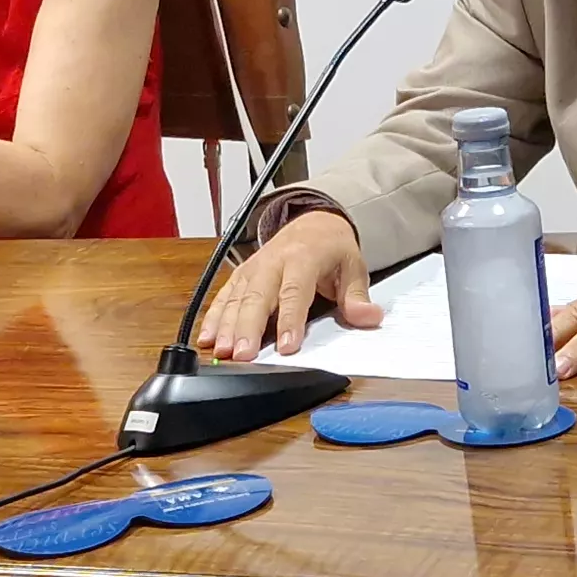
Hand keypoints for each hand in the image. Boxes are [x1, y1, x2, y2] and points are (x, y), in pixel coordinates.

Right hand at [198, 208, 378, 359]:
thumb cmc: (331, 248)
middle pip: (258, 296)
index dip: (289, 319)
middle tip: (243, 355)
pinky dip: (214, 318)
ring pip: (237, 298)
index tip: (286, 345)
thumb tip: (369, 317)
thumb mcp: (353, 267)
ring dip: (227, 326)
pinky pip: (225, 296)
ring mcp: (254, 267)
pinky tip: (207, 339)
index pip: (295, 291)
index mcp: (303, 256)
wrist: (313, 221)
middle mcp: (274, 261)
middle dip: (248, 327)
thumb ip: (357, 296)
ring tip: (222, 351)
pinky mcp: (242, 275)